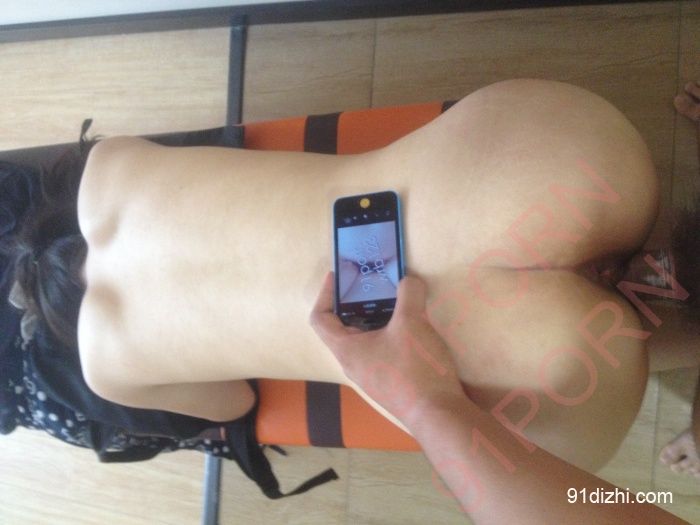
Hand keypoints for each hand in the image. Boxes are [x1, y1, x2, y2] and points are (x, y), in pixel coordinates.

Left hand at [309, 271, 464, 427]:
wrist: (439, 415)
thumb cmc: (416, 369)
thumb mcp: (412, 322)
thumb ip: (409, 293)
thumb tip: (408, 280)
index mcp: (346, 350)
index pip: (320, 319)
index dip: (325, 294)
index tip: (339, 276)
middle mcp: (353, 364)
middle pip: (343, 327)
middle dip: (356, 302)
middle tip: (373, 284)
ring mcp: (372, 376)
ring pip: (365, 339)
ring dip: (376, 317)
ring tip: (395, 299)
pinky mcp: (390, 382)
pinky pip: (381, 350)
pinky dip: (389, 332)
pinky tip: (411, 325)